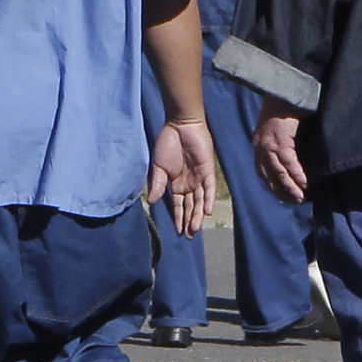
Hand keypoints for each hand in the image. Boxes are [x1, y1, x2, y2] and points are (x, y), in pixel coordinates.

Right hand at [147, 119, 218, 235]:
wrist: (180, 125)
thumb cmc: (168, 144)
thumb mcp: (158, 166)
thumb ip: (156, 184)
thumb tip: (152, 202)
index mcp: (177, 184)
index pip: (179, 205)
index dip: (179, 218)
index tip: (178, 232)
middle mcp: (190, 183)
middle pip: (191, 206)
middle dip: (190, 221)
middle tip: (189, 236)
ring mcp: (200, 177)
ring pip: (200, 200)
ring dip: (198, 214)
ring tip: (195, 228)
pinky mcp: (208, 170)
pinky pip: (210, 187)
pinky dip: (208, 199)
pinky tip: (206, 211)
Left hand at [253, 111, 312, 205]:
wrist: (285, 90)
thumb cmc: (285, 107)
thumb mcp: (276, 129)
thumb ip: (280, 143)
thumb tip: (292, 162)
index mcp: (258, 145)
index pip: (263, 172)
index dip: (274, 186)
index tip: (285, 196)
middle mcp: (260, 147)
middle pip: (270, 176)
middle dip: (282, 191)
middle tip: (296, 201)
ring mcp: (269, 145)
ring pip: (279, 173)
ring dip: (291, 187)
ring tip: (302, 197)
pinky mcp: (280, 141)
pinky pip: (289, 163)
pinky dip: (298, 175)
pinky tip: (306, 183)